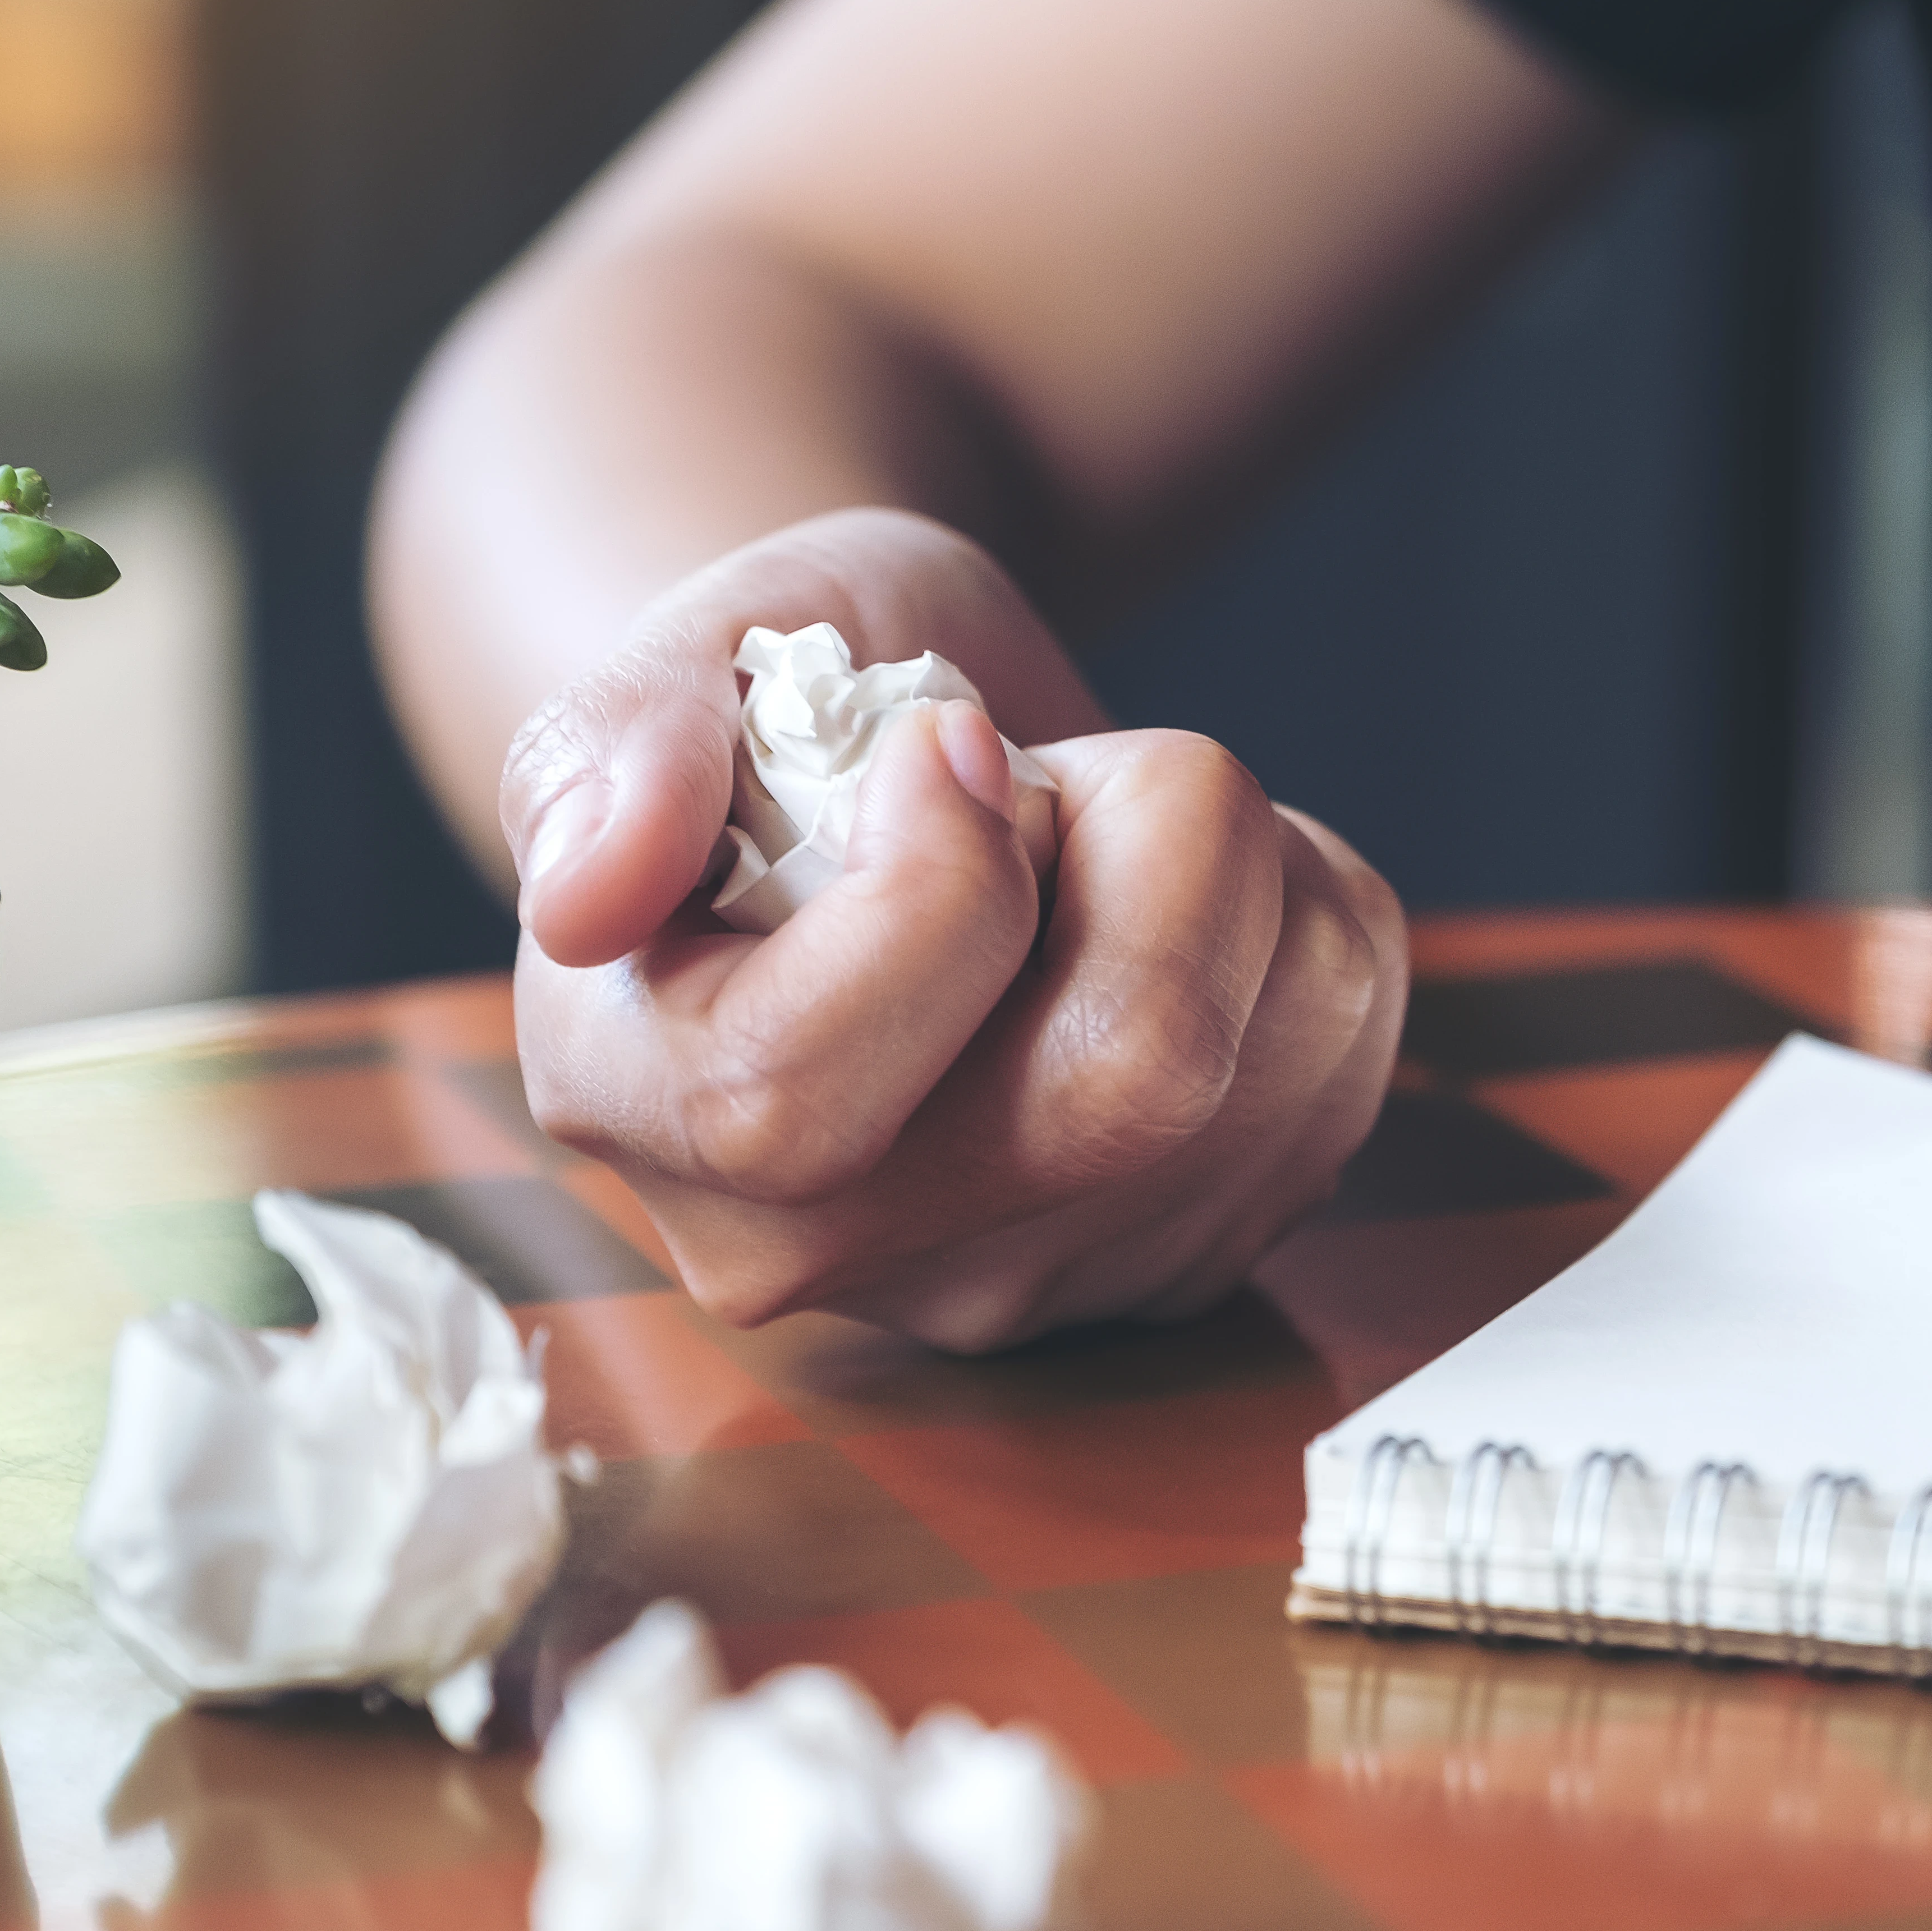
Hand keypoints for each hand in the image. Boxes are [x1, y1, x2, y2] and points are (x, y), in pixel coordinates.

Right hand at [501, 509, 1405, 1349]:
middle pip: (1122, 1087)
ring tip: (1088, 834)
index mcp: (644, 1105)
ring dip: (1229, 861)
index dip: (934, 889)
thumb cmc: (780, 705)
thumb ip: (612, 752)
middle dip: (1144, 844)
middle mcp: (824, 1247)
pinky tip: (1170, 904)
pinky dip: (1297, 917)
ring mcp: (1024, 1274)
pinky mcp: (1190, 1247)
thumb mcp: (687, 656)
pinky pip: (1341, 1049)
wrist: (899, 759)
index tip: (950, 742)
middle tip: (1047, 772)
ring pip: (1269, 1048)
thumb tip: (590, 889)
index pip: (800, 1097)